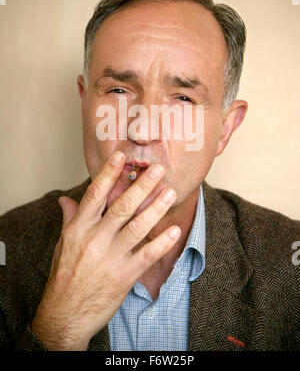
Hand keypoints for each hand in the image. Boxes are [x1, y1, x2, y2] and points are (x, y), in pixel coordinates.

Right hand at [31, 151, 179, 349]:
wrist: (65, 313)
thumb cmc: (64, 275)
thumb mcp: (63, 244)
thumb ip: (70, 219)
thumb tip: (66, 199)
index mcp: (79, 228)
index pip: (95, 194)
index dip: (109, 173)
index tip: (122, 155)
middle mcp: (95, 239)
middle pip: (122, 206)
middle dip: (142, 185)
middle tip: (158, 169)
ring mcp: (111, 257)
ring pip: (138, 227)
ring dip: (156, 208)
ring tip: (170, 192)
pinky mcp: (124, 275)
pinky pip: (147, 255)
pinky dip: (162, 243)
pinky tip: (174, 231)